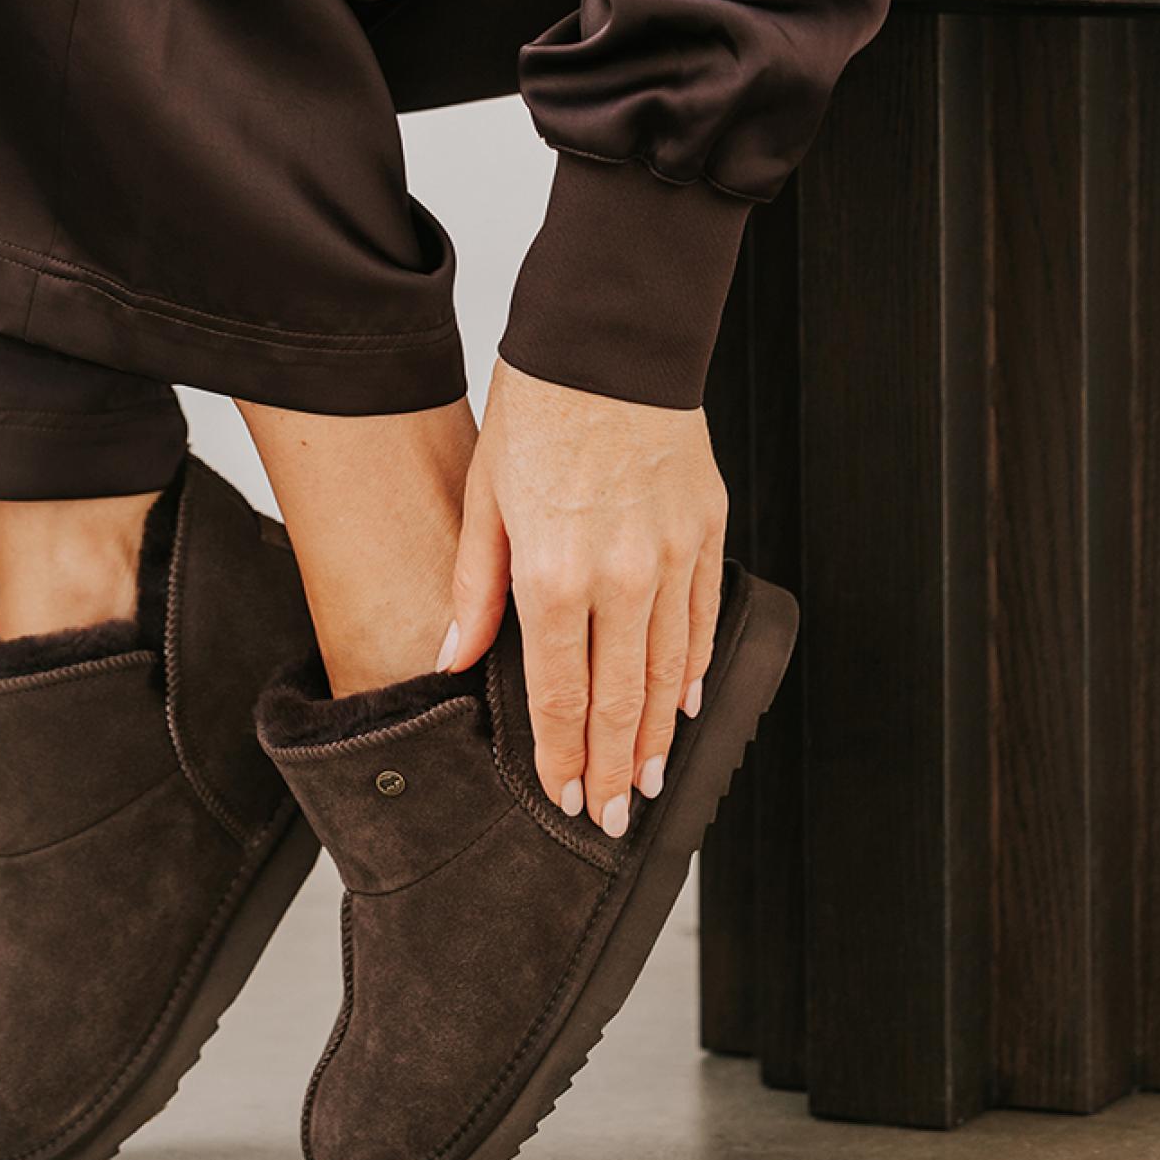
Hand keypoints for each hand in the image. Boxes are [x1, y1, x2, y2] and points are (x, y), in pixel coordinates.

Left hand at [442, 358, 727, 835]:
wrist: (609, 341)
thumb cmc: (538, 410)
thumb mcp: (483, 498)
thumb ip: (474, 589)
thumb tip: (452, 659)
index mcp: (554, 574)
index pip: (561, 695)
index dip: (562, 756)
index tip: (564, 797)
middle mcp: (621, 578)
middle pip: (620, 700)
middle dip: (614, 768)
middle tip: (613, 818)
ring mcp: (672, 558)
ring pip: (670, 672)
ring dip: (657, 734)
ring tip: (647, 778)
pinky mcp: (706, 531)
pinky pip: (702, 622)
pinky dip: (694, 671)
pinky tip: (685, 705)